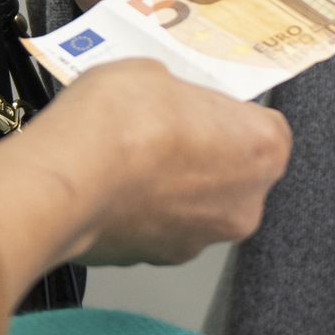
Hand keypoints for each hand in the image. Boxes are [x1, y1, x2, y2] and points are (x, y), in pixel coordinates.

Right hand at [0, 61, 290, 300]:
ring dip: (173, 188)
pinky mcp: (159, 260)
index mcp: (263, 150)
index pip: (265, 130)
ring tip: (130, 160)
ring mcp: (202, 239)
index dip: (229, 116)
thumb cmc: (121, 121)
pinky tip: (112, 187)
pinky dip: (143, 212)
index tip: (202, 107)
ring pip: (197, 207)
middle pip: (234, 174)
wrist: (68, 181)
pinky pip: (160, 229)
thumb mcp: (155, 74)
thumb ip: (179, 97)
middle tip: (164, 130)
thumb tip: (170, 104)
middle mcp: (244, 204)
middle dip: (205, 155)